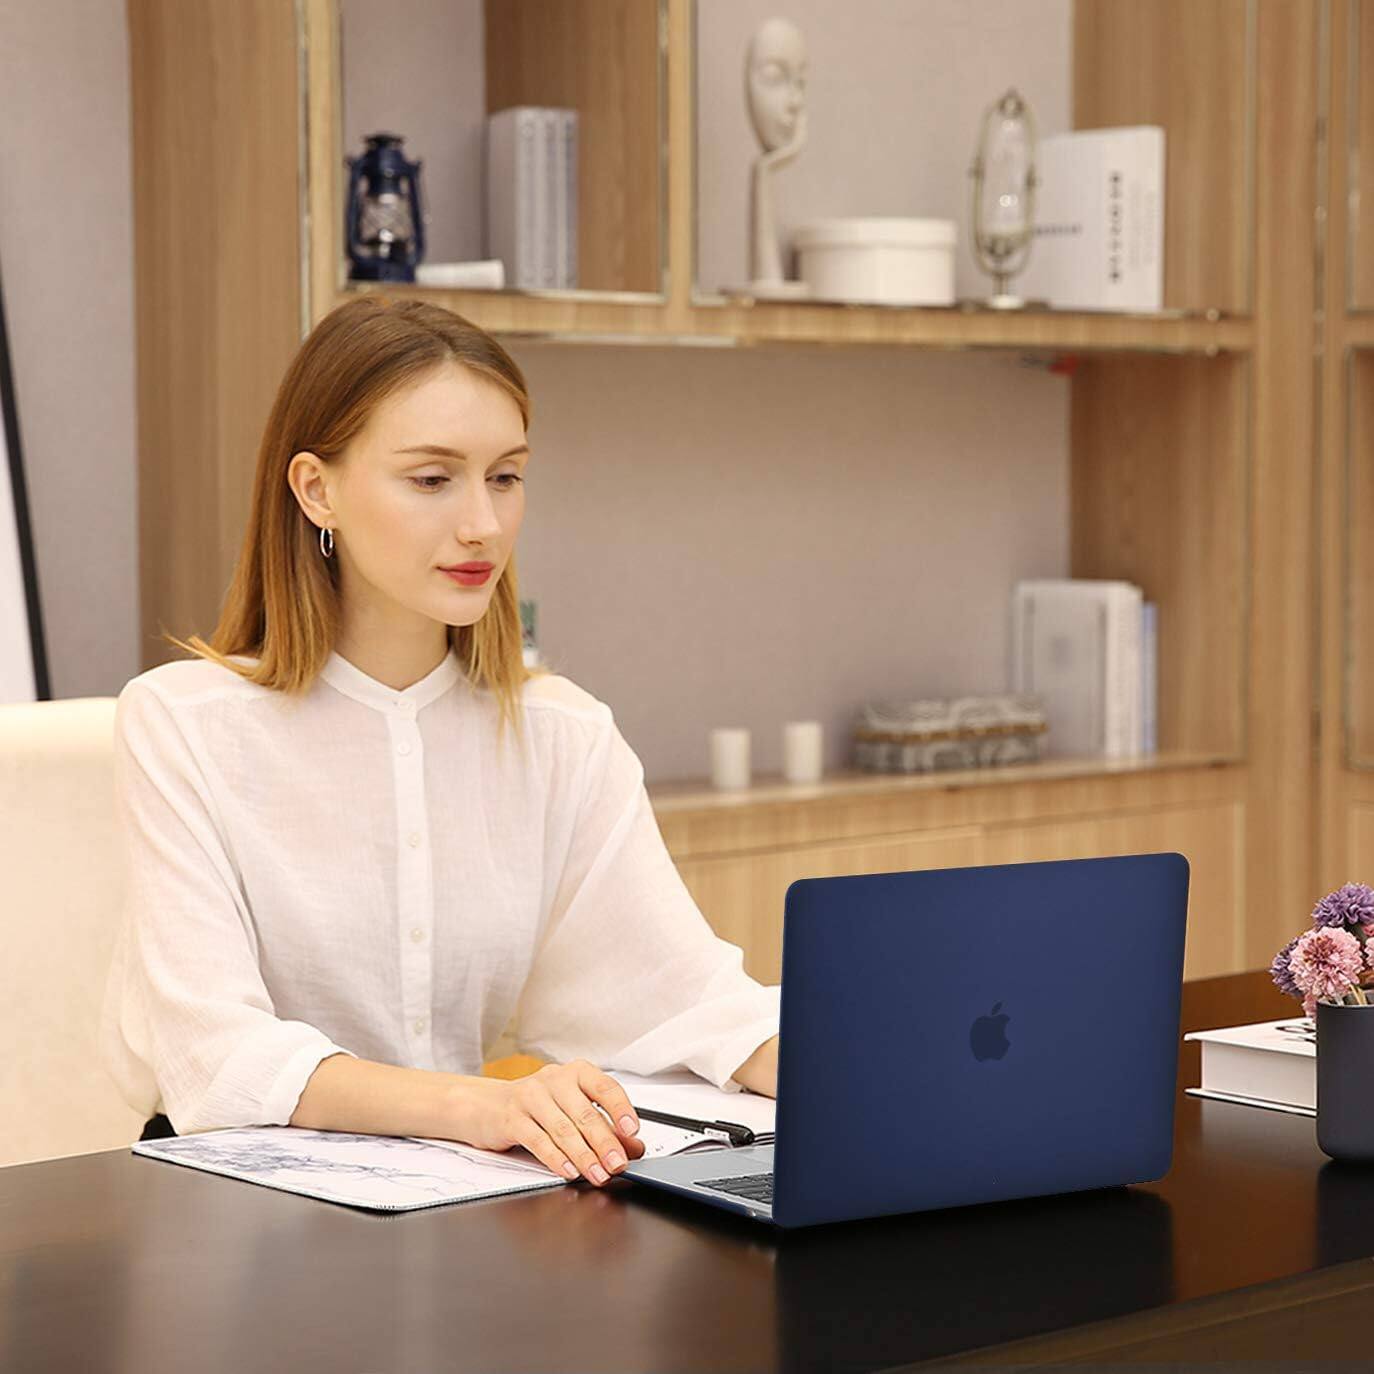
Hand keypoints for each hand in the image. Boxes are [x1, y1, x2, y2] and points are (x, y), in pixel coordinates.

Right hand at [459, 1058, 645, 1185]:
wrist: (487, 1105)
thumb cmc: (538, 1107)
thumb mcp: (573, 1111)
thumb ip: (605, 1127)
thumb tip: (633, 1147)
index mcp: (576, 1073)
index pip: (605, 1087)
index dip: (621, 1109)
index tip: (632, 1130)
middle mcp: (555, 1079)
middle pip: (585, 1113)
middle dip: (605, 1142)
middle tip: (618, 1163)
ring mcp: (531, 1096)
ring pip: (563, 1129)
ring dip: (584, 1156)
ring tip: (598, 1174)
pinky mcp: (512, 1118)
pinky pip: (538, 1140)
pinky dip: (556, 1158)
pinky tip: (569, 1171)